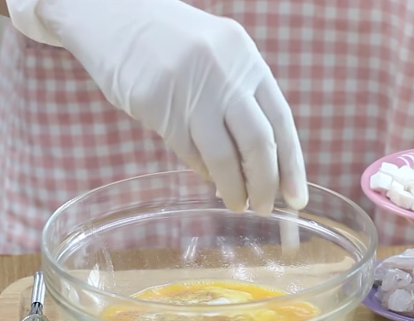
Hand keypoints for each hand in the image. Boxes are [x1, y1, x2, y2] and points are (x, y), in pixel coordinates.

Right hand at [5, 0, 308, 214]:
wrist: (116, 16)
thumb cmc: (174, 43)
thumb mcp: (221, 57)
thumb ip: (242, 99)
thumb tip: (264, 163)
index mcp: (247, 58)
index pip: (281, 121)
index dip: (292, 165)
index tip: (297, 198)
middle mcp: (224, 72)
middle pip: (257, 142)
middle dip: (265, 183)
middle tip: (265, 208)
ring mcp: (190, 88)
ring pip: (222, 156)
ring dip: (233, 188)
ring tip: (236, 204)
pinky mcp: (156, 103)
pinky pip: (188, 152)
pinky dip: (203, 171)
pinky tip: (208, 178)